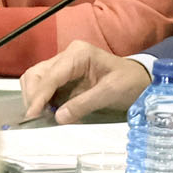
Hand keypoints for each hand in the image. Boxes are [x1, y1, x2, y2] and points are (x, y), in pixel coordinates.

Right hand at [20, 41, 149, 121]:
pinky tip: (47, 114)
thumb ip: (84, 104)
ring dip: (34, 99)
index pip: (51, 75)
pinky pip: (44, 89)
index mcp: (78, 54)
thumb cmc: (129, 82)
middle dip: (33, 96)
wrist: (140, 80)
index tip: (32, 115)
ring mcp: (63, 67)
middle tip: (36, 119)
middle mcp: (66, 56)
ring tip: (42, 117)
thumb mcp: (111, 92)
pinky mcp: (63, 79)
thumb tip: (58, 118)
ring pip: (36, 80)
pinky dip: (41, 101)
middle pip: (36, 74)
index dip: (39, 95)